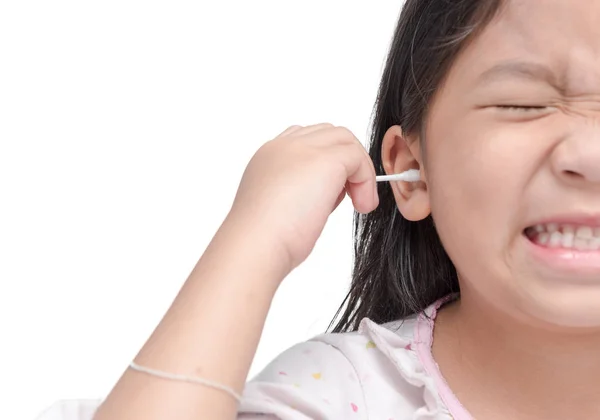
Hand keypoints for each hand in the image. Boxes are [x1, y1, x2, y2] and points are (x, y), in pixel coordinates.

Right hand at [227, 123, 378, 271]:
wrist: (256, 244)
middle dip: (346, 161)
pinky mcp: (325, 160)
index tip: (330, 191)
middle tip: (350, 196)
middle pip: (328, 134)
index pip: (305, 140)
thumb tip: (327, 193)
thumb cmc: (264, 239)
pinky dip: (366, 180)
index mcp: (269, 156)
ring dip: (358, 169)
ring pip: (345, 140)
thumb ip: (300, 190)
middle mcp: (283, 146)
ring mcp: (303, 149)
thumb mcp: (279, 207)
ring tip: (359, 202)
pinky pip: (358, 157)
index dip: (325, 160)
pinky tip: (361, 205)